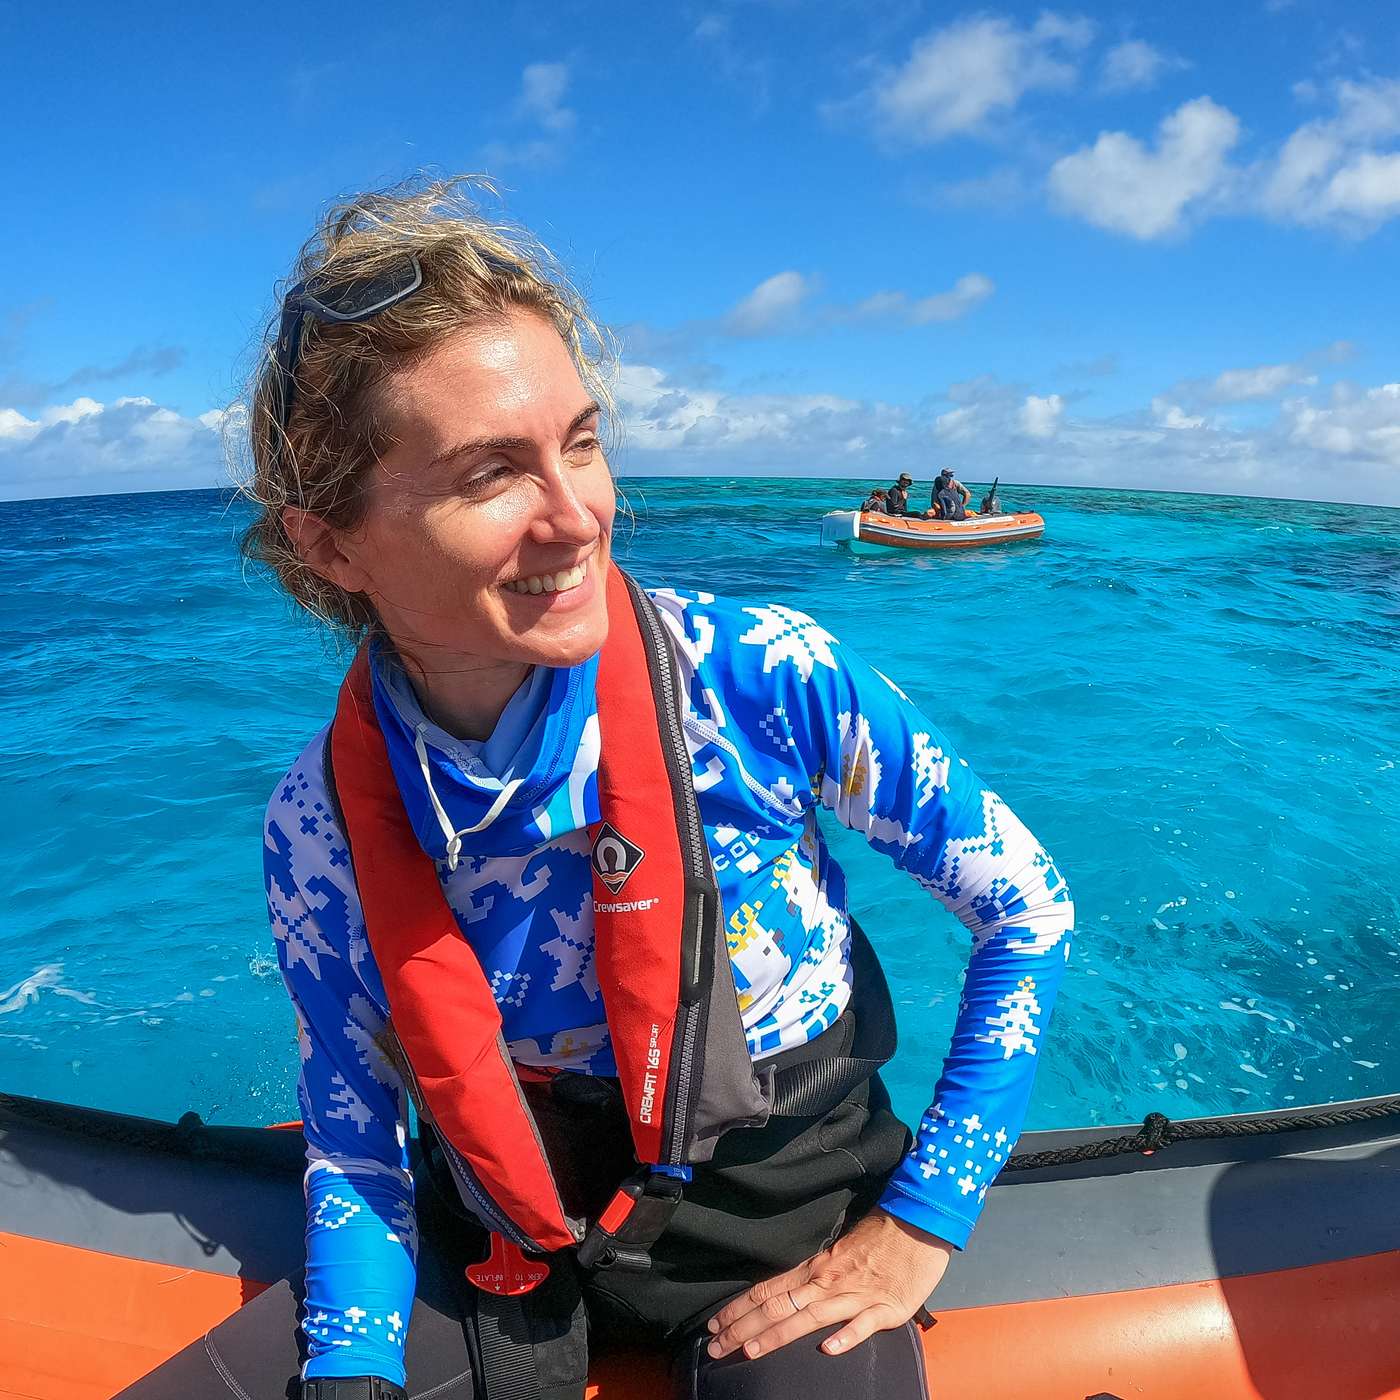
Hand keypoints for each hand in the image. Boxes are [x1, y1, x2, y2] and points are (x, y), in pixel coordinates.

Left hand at [705, 1208, 952, 1360]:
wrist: (919, 1221)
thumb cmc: (882, 1234)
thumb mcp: (840, 1251)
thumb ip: (817, 1273)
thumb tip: (790, 1293)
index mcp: (816, 1267)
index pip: (768, 1290)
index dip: (739, 1308)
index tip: (714, 1325)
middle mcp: (828, 1282)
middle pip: (778, 1307)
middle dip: (744, 1328)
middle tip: (714, 1347)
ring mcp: (856, 1296)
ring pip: (808, 1318)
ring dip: (776, 1336)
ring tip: (749, 1351)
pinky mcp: (887, 1308)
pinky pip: (863, 1324)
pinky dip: (845, 1336)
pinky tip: (828, 1349)